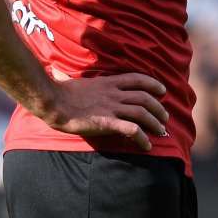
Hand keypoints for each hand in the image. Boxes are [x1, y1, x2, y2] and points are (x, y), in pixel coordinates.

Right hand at [38, 72, 168, 150]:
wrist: (52, 102)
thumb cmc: (58, 92)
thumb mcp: (72, 81)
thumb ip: (74, 79)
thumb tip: (57, 72)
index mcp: (107, 83)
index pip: (137, 79)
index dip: (153, 84)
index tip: (162, 91)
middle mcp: (113, 94)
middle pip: (145, 98)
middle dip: (159, 108)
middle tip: (164, 118)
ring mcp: (111, 108)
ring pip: (143, 113)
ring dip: (155, 123)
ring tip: (160, 132)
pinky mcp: (107, 122)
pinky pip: (132, 130)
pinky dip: (143, 138)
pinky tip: (146, 145)